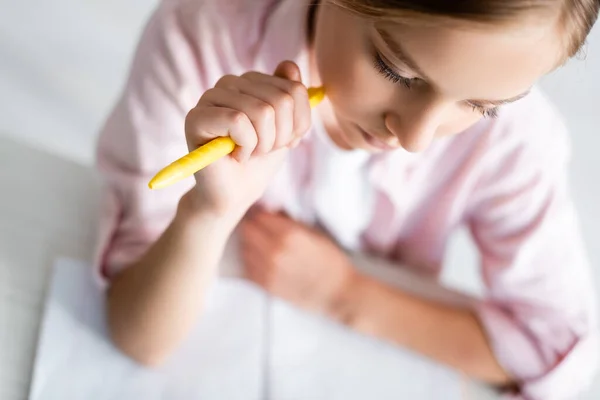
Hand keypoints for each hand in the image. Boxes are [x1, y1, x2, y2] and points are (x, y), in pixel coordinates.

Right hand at [184, 61, 311, 218]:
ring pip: (262, 111)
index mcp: (252, 81)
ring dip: (263, 144)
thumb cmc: (258, 162)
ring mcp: (211, 97)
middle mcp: (230, 82)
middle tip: (261, 151)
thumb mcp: (287, 130)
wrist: (234, 194)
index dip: (297, 125)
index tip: (280, 141)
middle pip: (281, 100)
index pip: (295, 90)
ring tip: (247, 153)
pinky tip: (234, 155)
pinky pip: (238, 121)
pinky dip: (245, 146)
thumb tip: (289, 64)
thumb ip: (292, 97)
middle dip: (279, 137)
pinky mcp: (196, 117)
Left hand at [239, 209, 357, 317]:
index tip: (261, 213)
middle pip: (247, 230)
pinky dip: (250, 260)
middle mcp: (275, 251)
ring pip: (244, 248)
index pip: (258, 216)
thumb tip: (269, 210)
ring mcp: (268, 270)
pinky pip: (247, 267)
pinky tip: (261, 258)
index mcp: (289, 234)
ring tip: (260, 242)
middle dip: (251, 225)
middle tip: (258, 226)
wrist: (338, 293)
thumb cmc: (331, 261)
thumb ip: (289, 221)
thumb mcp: (314, 232)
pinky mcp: (266, 285)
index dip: (259, 212)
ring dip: (249, 243)